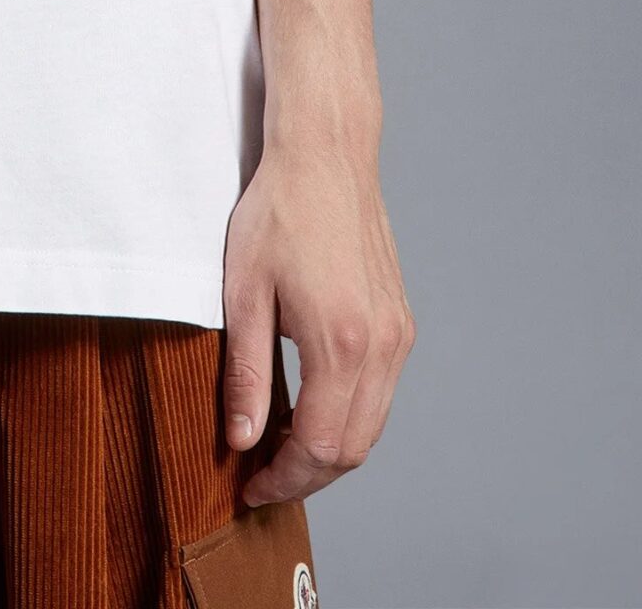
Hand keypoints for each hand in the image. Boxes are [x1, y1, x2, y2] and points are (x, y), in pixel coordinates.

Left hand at [221, 132, 414, 508]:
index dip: (285, 479)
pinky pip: (380, 393)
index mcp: (341, 342)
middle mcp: (382, 345)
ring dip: (330, 449)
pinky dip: (349, 416)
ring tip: (280, 445)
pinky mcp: (401, 322)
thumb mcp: (243, 291)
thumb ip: (244, 372)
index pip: (321, 447)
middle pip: (354, 448)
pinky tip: (310, 407)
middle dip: (308, 475)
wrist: (325, 155)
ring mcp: (398, 334)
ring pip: (372, 425)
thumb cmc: (279, 212)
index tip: (251, 485)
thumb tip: (240, 438)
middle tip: (261, 475)